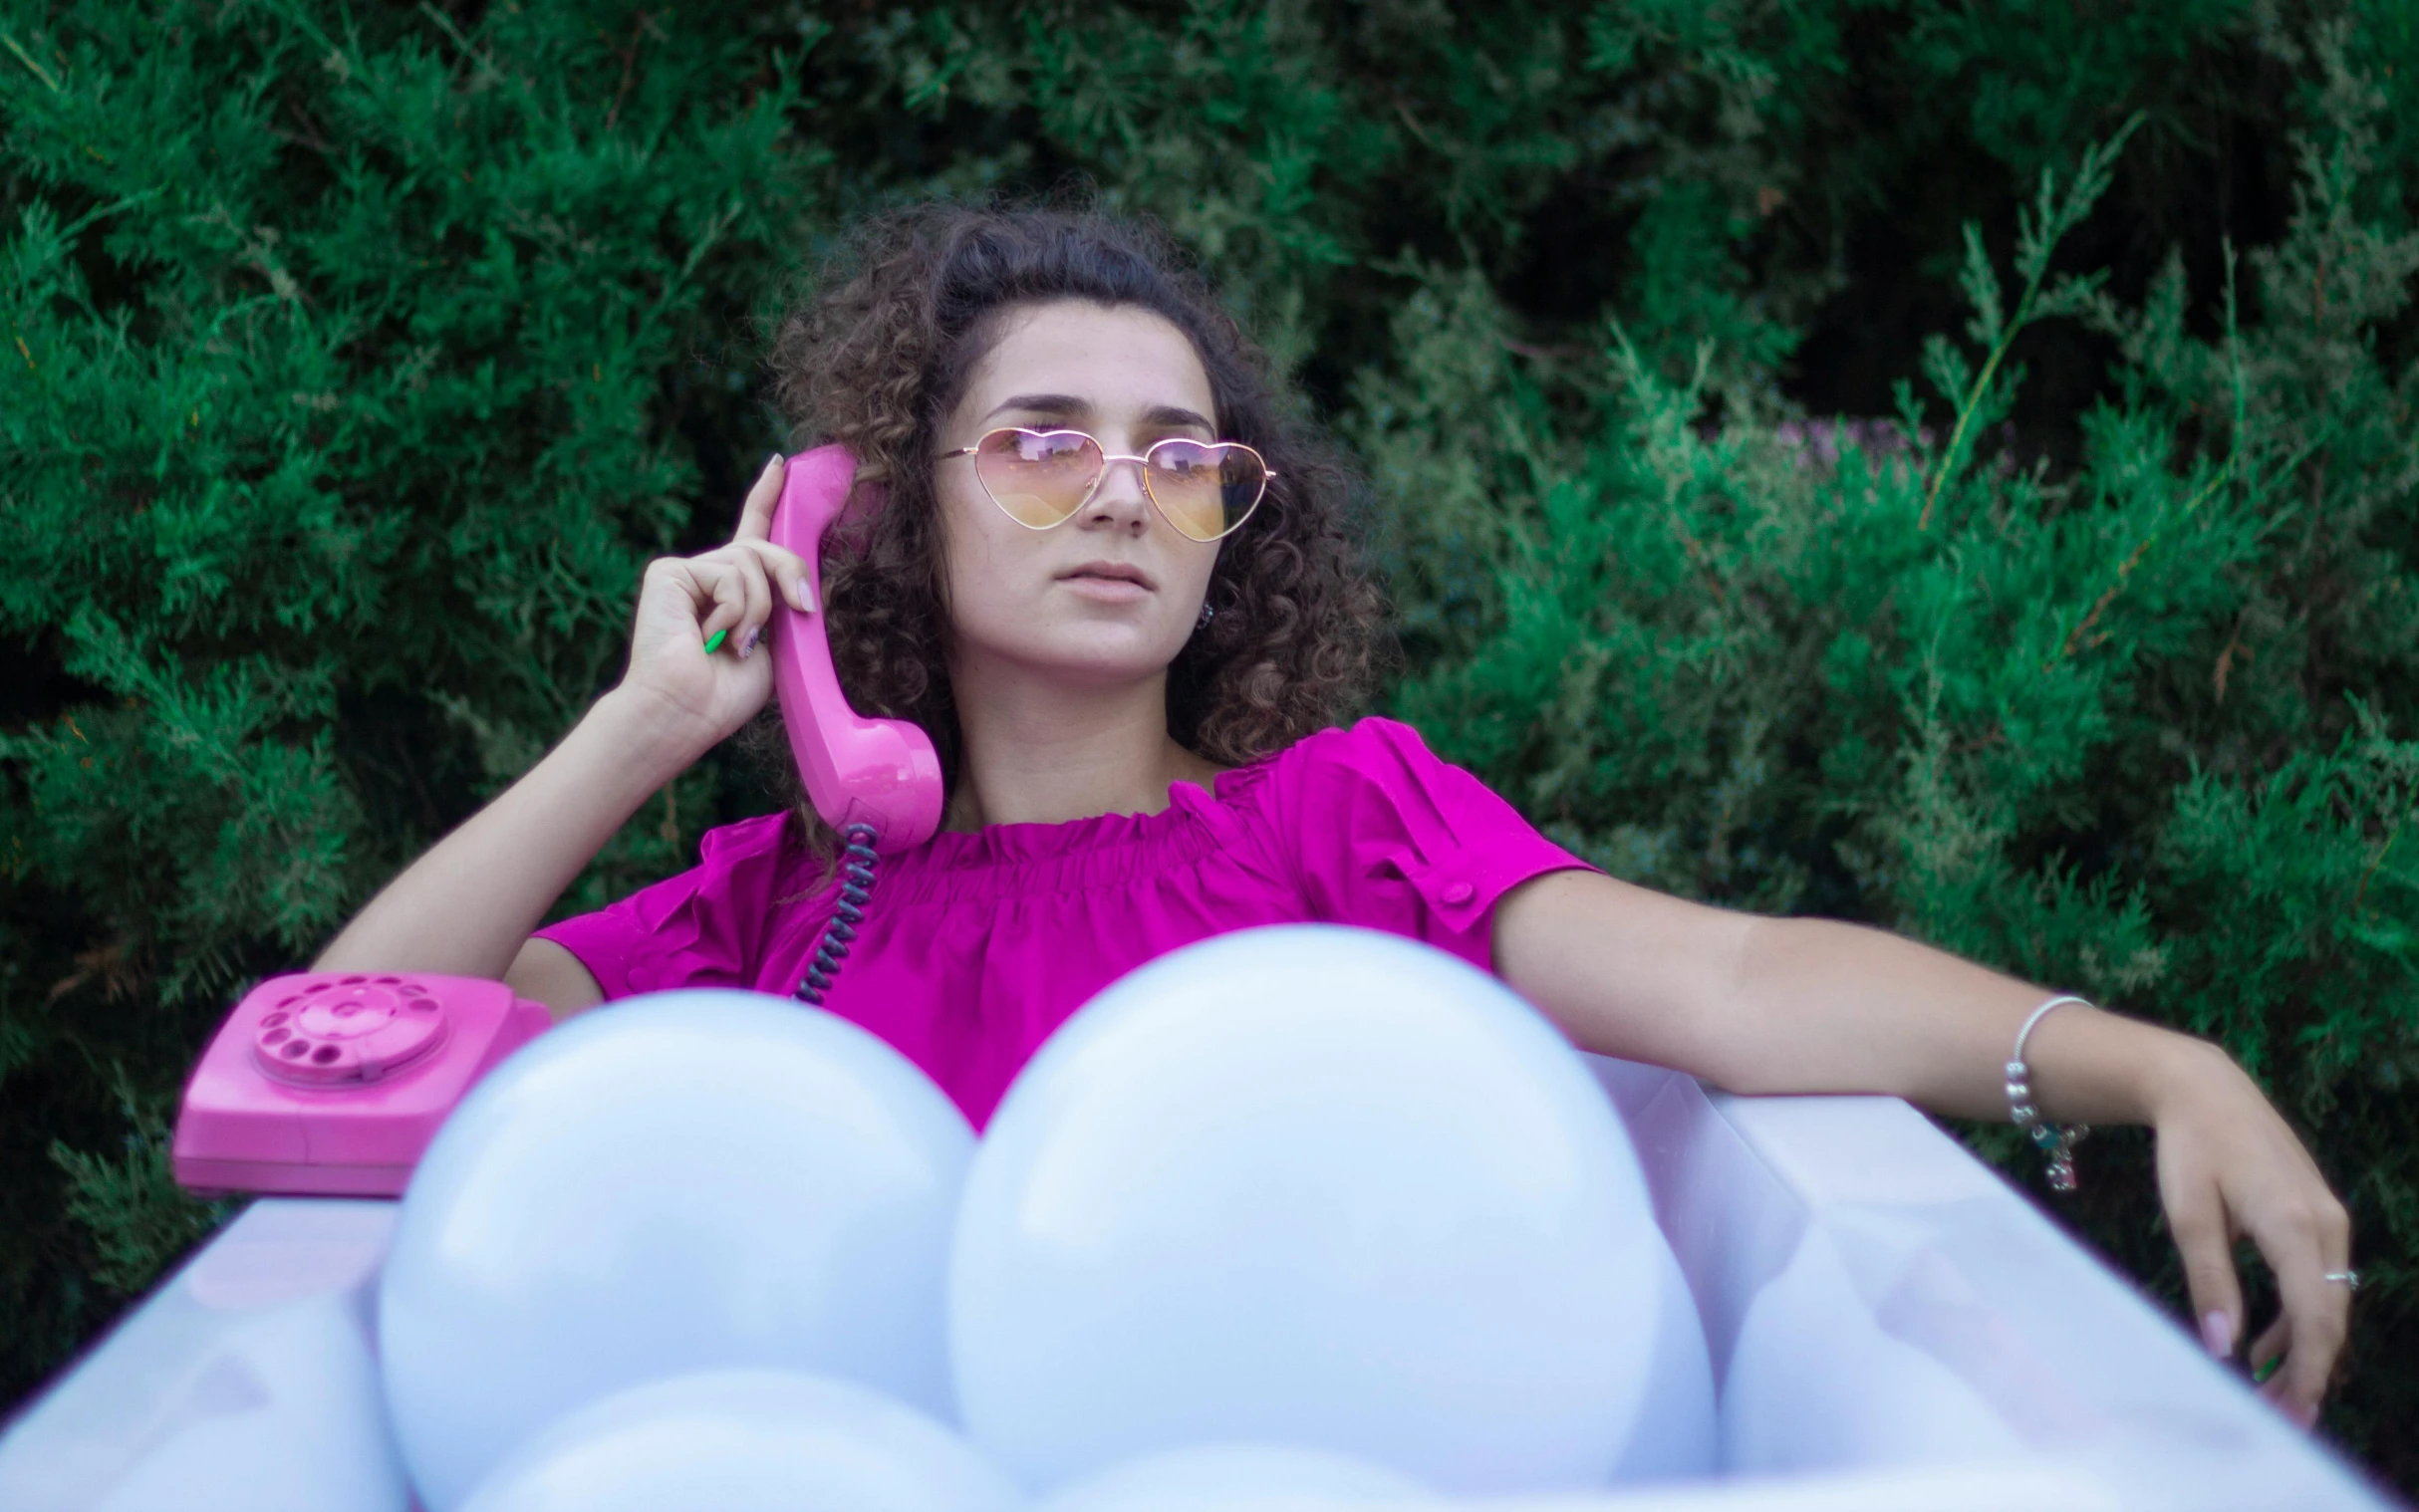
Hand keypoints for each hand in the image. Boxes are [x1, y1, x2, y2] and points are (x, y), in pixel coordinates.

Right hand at [615, 454, 815, 747]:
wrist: (684, 712)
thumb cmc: (725, 693)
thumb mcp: (774, 642)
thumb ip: (783, 601)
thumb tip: (800, 581)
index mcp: (732, 591)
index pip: (752, 533)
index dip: (766, 498)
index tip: (780, 466)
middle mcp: (708, 575)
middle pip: (765, 547)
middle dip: (790, 575)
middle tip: (801, 611)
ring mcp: (687, 572)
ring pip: (752, 561)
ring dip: (759, 610)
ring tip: (736, 645)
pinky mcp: (670, 572)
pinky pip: (729, 575)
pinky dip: (733, 612)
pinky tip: (709, 638)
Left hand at [2151, 1040, 2351, 1426]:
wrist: (2205, 1088)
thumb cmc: (2190, 1149)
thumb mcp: (2188, 1216)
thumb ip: (2211, 1281)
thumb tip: (2223, 1348)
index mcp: (2293, 1224)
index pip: (2315, 1317)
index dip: (2307, 1371)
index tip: (2291, 1413)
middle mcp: (2326, 1224)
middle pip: (2330, 1316)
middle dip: (2309, 1371)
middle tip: (2279, 1416)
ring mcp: (2329, 1217)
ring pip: (2329, 1300)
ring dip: (2304, 1348)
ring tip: (2269, 1390)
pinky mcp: (2319, 1214)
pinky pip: (2320, 1278)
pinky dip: (2301, 1315)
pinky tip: (2268, 1343)